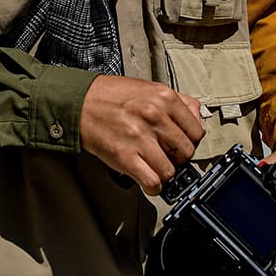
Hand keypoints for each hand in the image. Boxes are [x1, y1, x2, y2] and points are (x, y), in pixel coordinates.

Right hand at [79, 75, 204, 194]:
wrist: (78, 103)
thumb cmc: (109, 96)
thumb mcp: (149, 88)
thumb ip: (178, 101)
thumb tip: (197, 119)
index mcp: (164, 98)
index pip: (197, 132)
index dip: (189, 142)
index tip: (179, 145)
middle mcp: (155, 116)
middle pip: (186, 152)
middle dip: (177, 158)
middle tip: (165, 155)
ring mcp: (140, 137)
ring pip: (171, 170)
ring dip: (163, 173)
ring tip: (152, 165)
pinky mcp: (125, 156)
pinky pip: (152, 182)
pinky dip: (152, 187)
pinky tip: (146, 179)